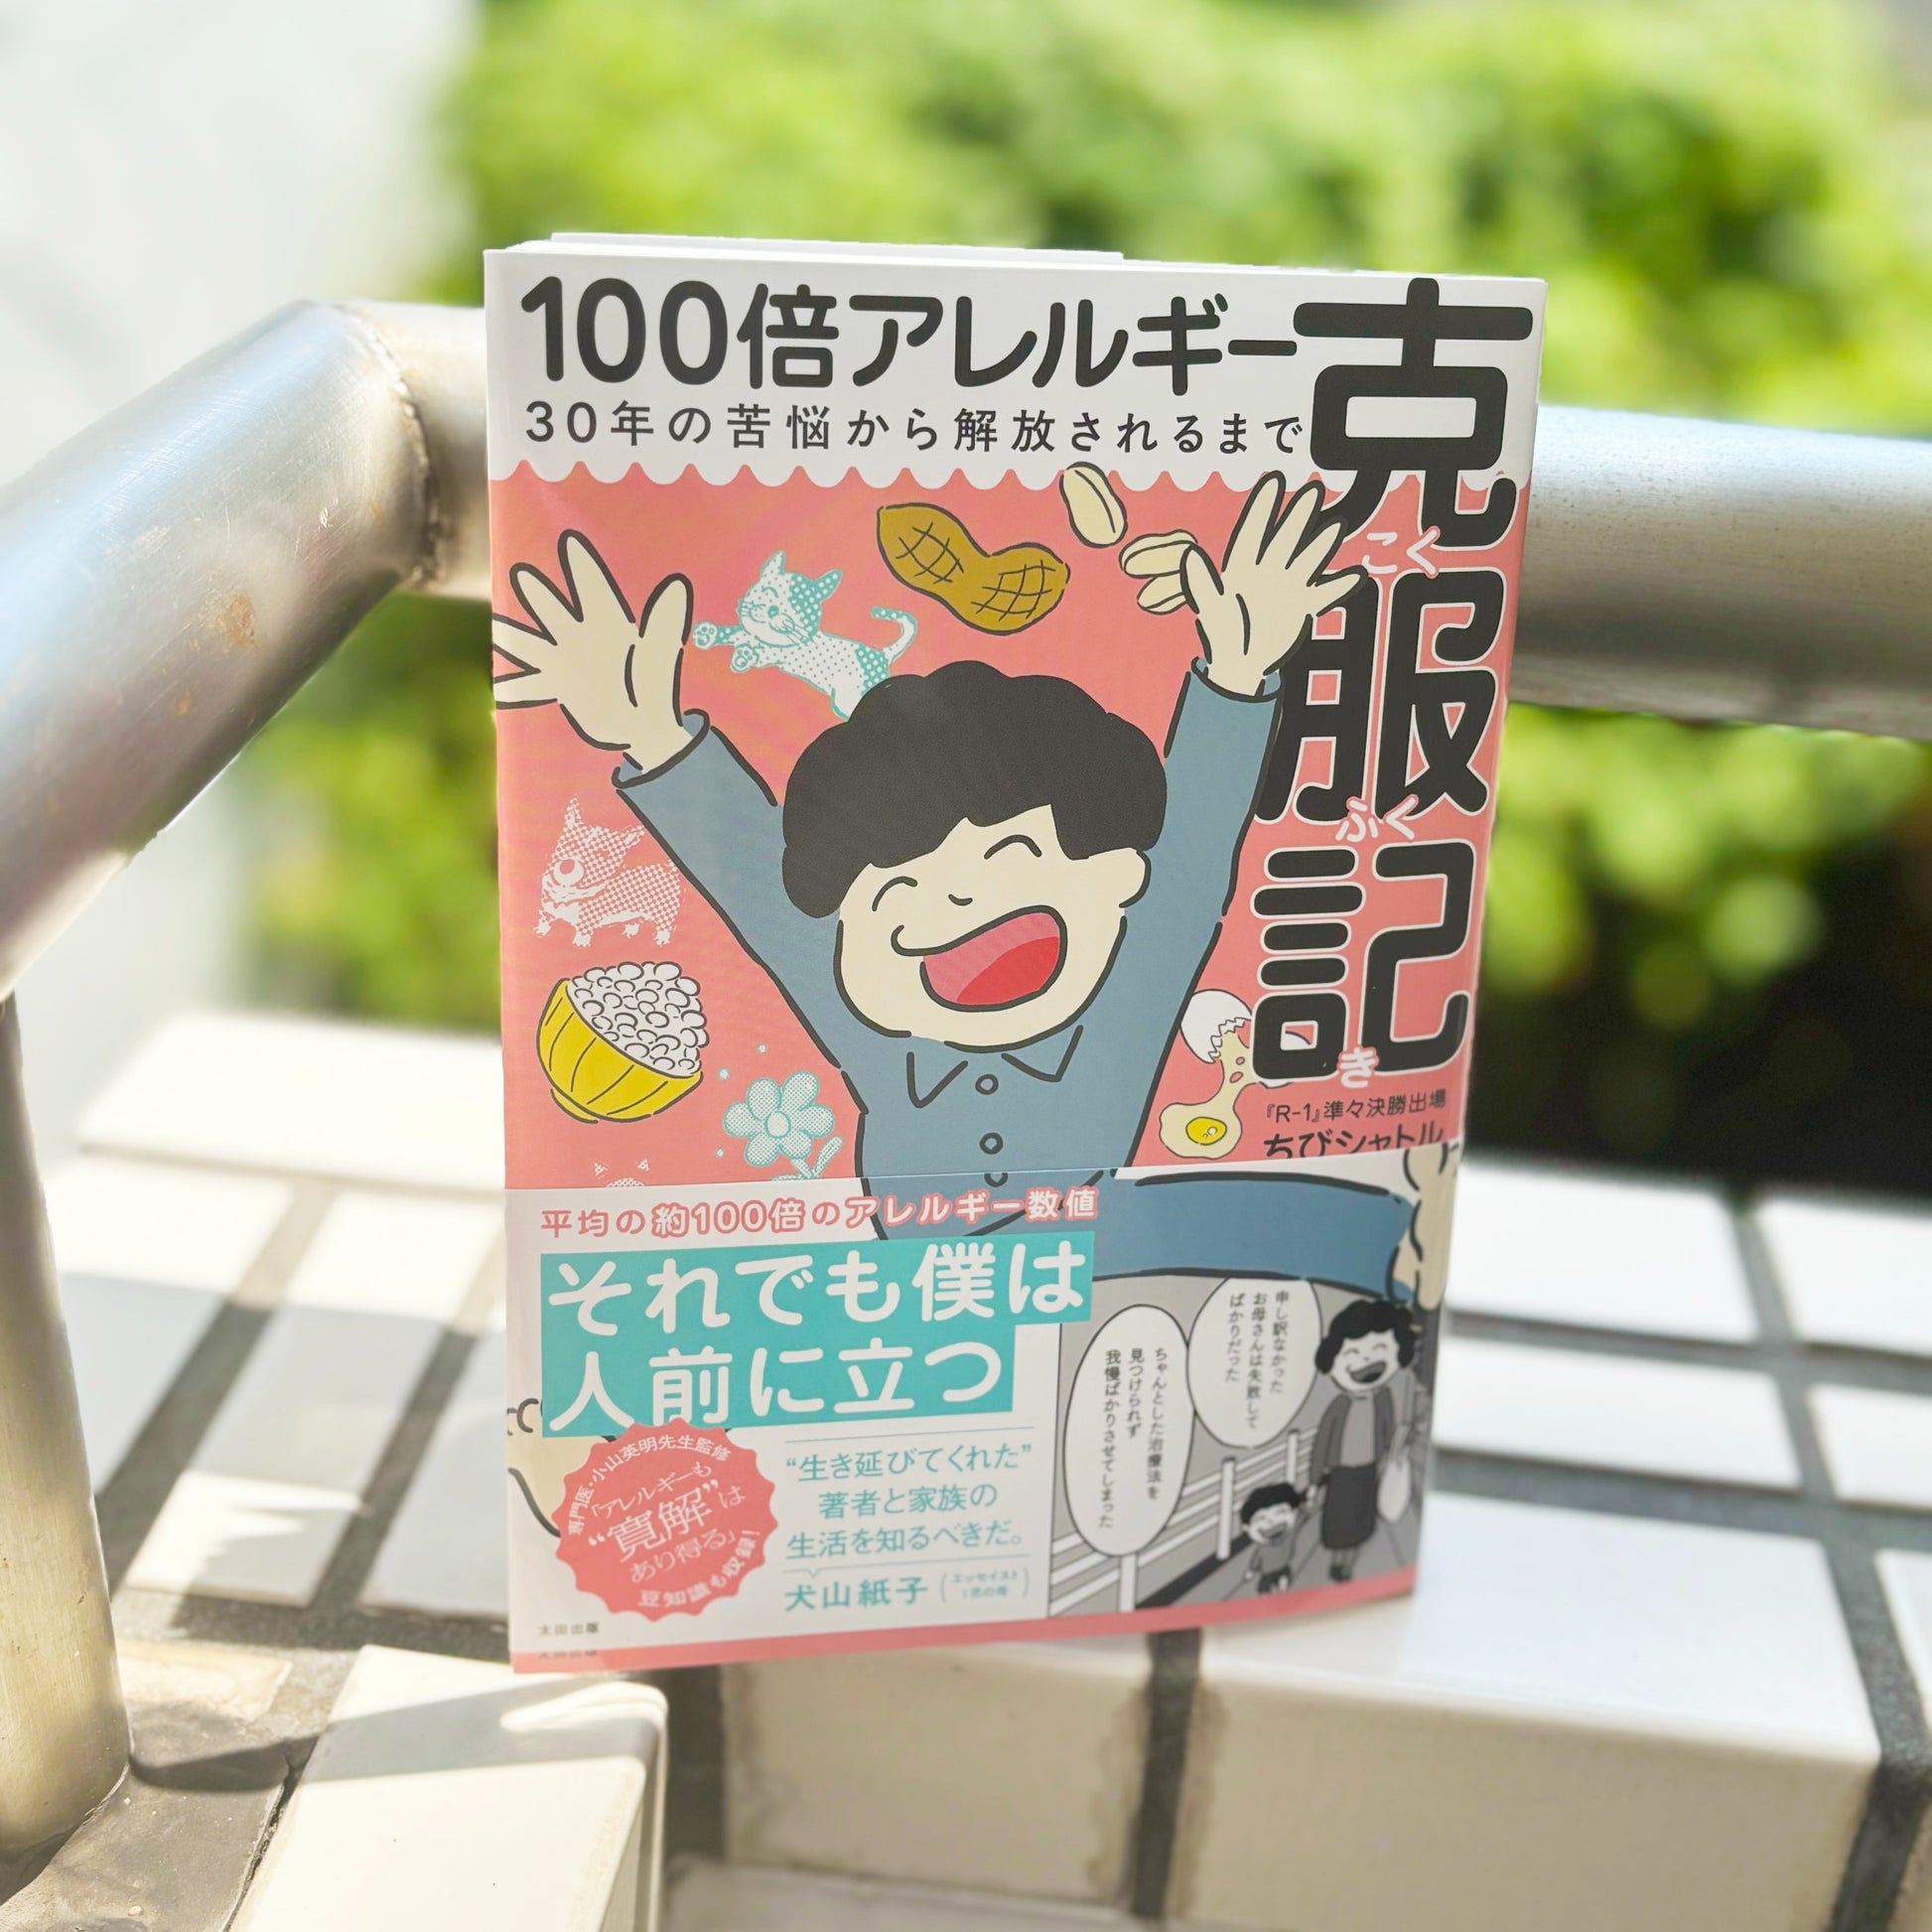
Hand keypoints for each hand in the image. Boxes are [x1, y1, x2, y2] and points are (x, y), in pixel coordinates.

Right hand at [493, 531, 694, 772]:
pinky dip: (517, 687)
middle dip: (541, 597)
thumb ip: (664, 624)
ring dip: (518, 637)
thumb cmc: (653, 685)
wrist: (643, 726)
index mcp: (608, 625)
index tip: (571, 542)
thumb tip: (677, 588)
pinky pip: (532, 684)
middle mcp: (582, 638)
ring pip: (535, 644)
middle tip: (523, 574)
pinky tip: (502, 689)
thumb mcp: (658, 655)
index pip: (593, 590)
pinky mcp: (559, 686)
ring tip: (502, 627)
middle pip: (555, 612)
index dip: (583, 567)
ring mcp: (567, 661)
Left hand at [1182, 474, 1364, 696]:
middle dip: (1298, 515)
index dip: (1263, 506)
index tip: (1274, 481)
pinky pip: (1324, 593)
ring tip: (1336, 525)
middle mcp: (1268, 571)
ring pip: (1307, 559)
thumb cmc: (1223, 634)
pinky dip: (1340, 586)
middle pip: (1285, 538)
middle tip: (1313, 490)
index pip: (1254, 531)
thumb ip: (1202, 583)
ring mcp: (1287, 587)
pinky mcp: (1302, 605)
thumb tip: (1190, 555)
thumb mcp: (1210, 609)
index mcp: (1242, 568)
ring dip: (1321, 545)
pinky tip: (1356, 575)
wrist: (1240, 664)